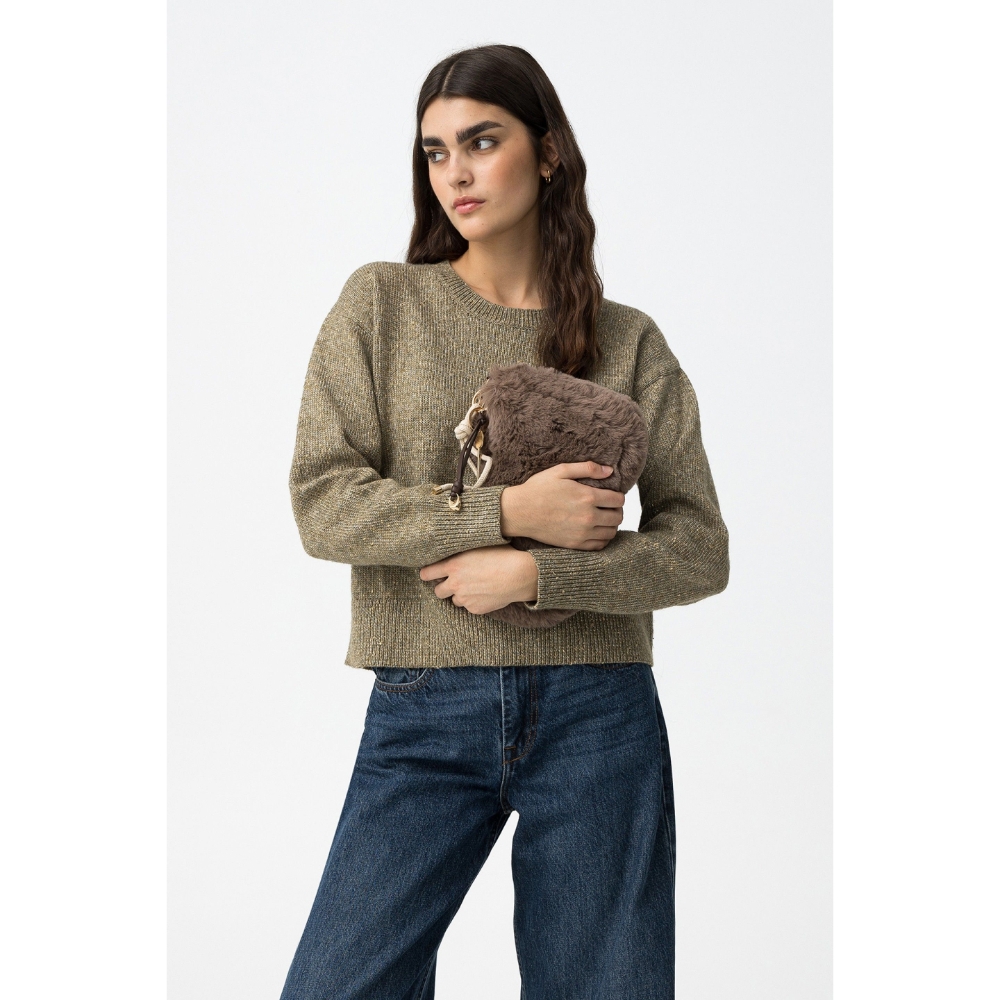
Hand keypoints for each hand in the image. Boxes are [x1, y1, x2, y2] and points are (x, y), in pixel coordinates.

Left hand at [419, 545, 538, 614]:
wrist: (519, 575)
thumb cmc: (502, 555)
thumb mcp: (477, 547)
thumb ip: (461, 553)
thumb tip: (451, 554)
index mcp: (453, 565)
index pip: (427, 573)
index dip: (426, 574)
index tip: (427, 574)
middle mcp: (455, 583)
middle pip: (438, 591)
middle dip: (443, 587)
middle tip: (453, 582)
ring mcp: (465, 598)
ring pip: (455, 600)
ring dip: (460, 594)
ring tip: (476, 586)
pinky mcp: (475, 609)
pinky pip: (470, 606)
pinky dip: (474, 601)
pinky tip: (486, 593)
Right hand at [499, 461, 624, 549]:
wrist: (519, 512)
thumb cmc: (538, 489)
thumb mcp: (561, 471)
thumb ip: (587, 468)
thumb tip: (609, 471)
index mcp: (587, 497)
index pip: (618, 500)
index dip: (618, 496)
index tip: (612, 496)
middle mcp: (588, 517)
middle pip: (618, 517)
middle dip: (617, 510)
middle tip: (609, 507)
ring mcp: (582, 533)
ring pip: (611, 532)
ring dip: (611, 525)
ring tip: (603, 519)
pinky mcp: (574, 545)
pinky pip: (599, 545)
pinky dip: (602, 539)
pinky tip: (596, 531)